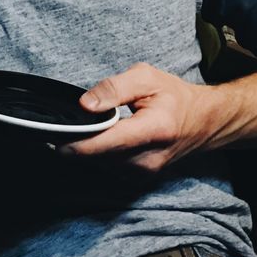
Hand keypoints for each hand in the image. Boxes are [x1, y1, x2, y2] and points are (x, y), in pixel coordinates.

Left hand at [57, 63, 223, 173]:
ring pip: (100, 164)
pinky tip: (100, 138)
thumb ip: (113, 88)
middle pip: (98, 157)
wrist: (204, 122)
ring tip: (84, 127)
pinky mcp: (140, 178)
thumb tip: (85, 105)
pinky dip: (98, 154)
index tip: (52, 137)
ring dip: (87, 149)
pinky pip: (107, 167)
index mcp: (154, 130)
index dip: (75, 142)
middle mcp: (149, 159)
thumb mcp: (146, 78)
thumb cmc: (175, 97)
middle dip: (77, 142)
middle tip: (63, 124)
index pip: (105, 143)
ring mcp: (145, 173)